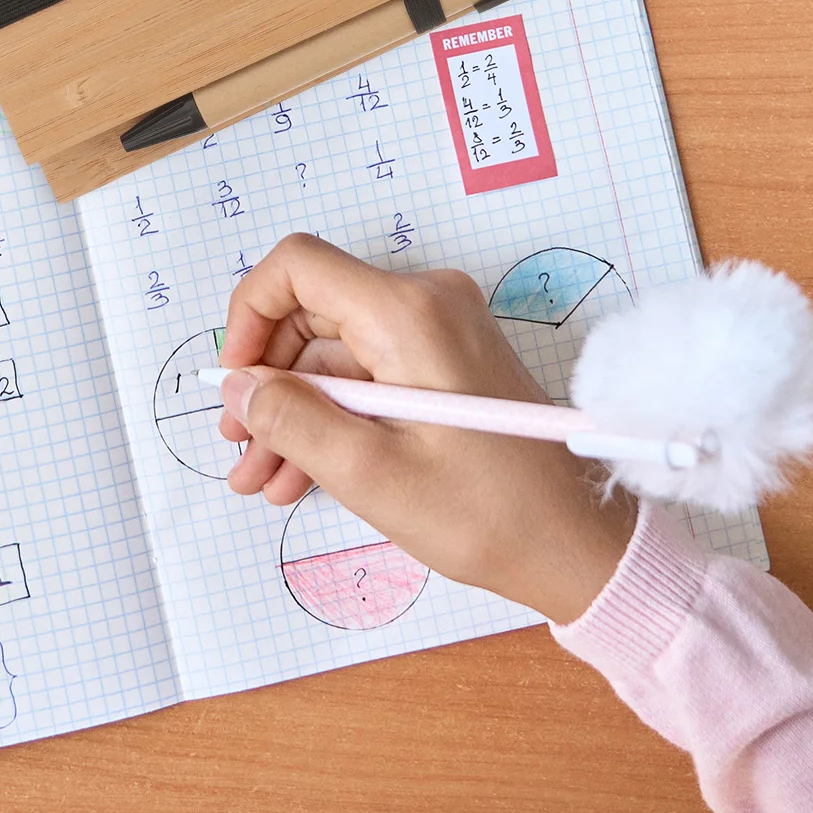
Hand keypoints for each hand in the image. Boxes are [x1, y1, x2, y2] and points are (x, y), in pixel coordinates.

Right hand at [218, 235, 636, 625]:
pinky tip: (298, 472)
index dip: (249, 315)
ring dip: (292, 411)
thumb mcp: (371, 474)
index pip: (297, 266)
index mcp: (408, 313)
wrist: (578, 546)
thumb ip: (293, 421)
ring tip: (260, 477)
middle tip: (238, 448)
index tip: (234, 381)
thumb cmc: (488, 514)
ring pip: (332, 352)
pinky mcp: (442, 361)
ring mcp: (436, 330)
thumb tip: (237, 389)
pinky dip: (331, 415)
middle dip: (266, 381)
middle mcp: (424, 303)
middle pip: (310, 313)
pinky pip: (366, 372)